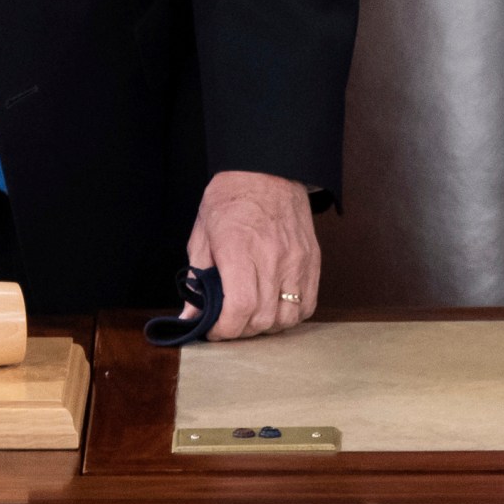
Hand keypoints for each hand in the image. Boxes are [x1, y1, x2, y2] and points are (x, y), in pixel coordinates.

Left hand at [183, 170, 321, 339]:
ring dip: (266, 327)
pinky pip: (308, 306)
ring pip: (288, 317)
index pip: (239, 306)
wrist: (267, 172)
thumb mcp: (201, 235)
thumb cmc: (229, 201)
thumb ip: (197, 279)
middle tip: (228, 325)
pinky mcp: (313, 263)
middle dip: (241, 331)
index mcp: (239, 249)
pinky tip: (273, 308)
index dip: (225, 329)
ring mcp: (297, 262)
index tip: (214, 330)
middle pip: (263, 318)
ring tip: (250, 317)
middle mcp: (272, 258)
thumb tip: (190, 316)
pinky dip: (290, 315)